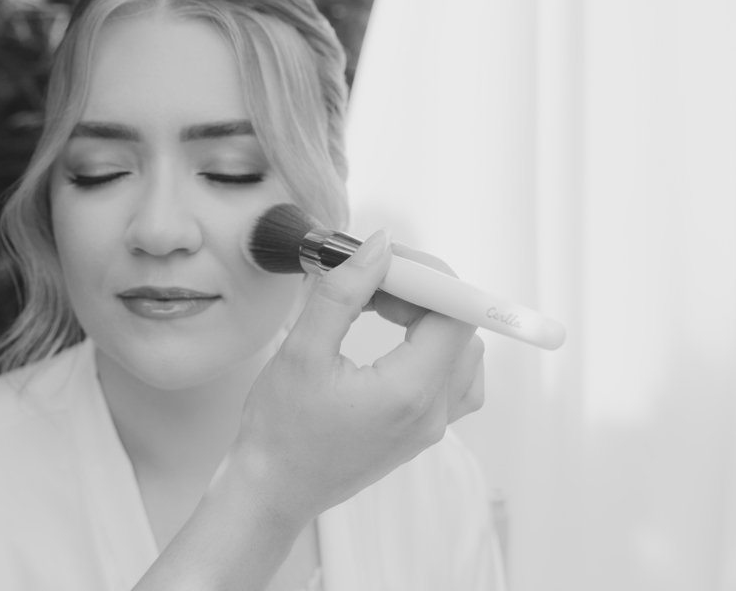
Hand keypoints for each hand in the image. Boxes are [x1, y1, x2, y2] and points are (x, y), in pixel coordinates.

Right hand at [229, 229, 483, 528]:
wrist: (273, 490)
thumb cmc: (279, 429)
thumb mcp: (302, 351)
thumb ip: (344, 293)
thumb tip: (379, 246)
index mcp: (409, 394)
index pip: (455, 315)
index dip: (426, 276)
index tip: (384, 262)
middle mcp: (433, 414)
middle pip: (459, 329)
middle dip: (421, 293)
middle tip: (370, 284)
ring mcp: (432, 427)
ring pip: (462, 351)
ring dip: (428, 318)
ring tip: (379, 309)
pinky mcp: (422, 431)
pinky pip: (454, 379)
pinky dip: (434, 348)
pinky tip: (396, 341)